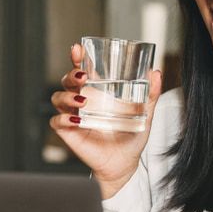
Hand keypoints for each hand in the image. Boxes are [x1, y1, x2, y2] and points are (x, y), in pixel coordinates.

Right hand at [50, 43, 162, 198]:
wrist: (125, 162)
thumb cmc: (132, 136)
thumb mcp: (145, 114)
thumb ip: (150, 95)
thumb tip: (156, 73)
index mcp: (97, 92)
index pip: (82, 70)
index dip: (77, 58)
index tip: (78, 49)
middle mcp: (82, 100)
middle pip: (67, 81)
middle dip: (70, 75)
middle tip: (83, 77)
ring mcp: (73, 116)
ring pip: (58, 97)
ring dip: (67, 96)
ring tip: (82, 100)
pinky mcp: (68, 132)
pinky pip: (57, 121)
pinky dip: (63, 119)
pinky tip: (76, 120)